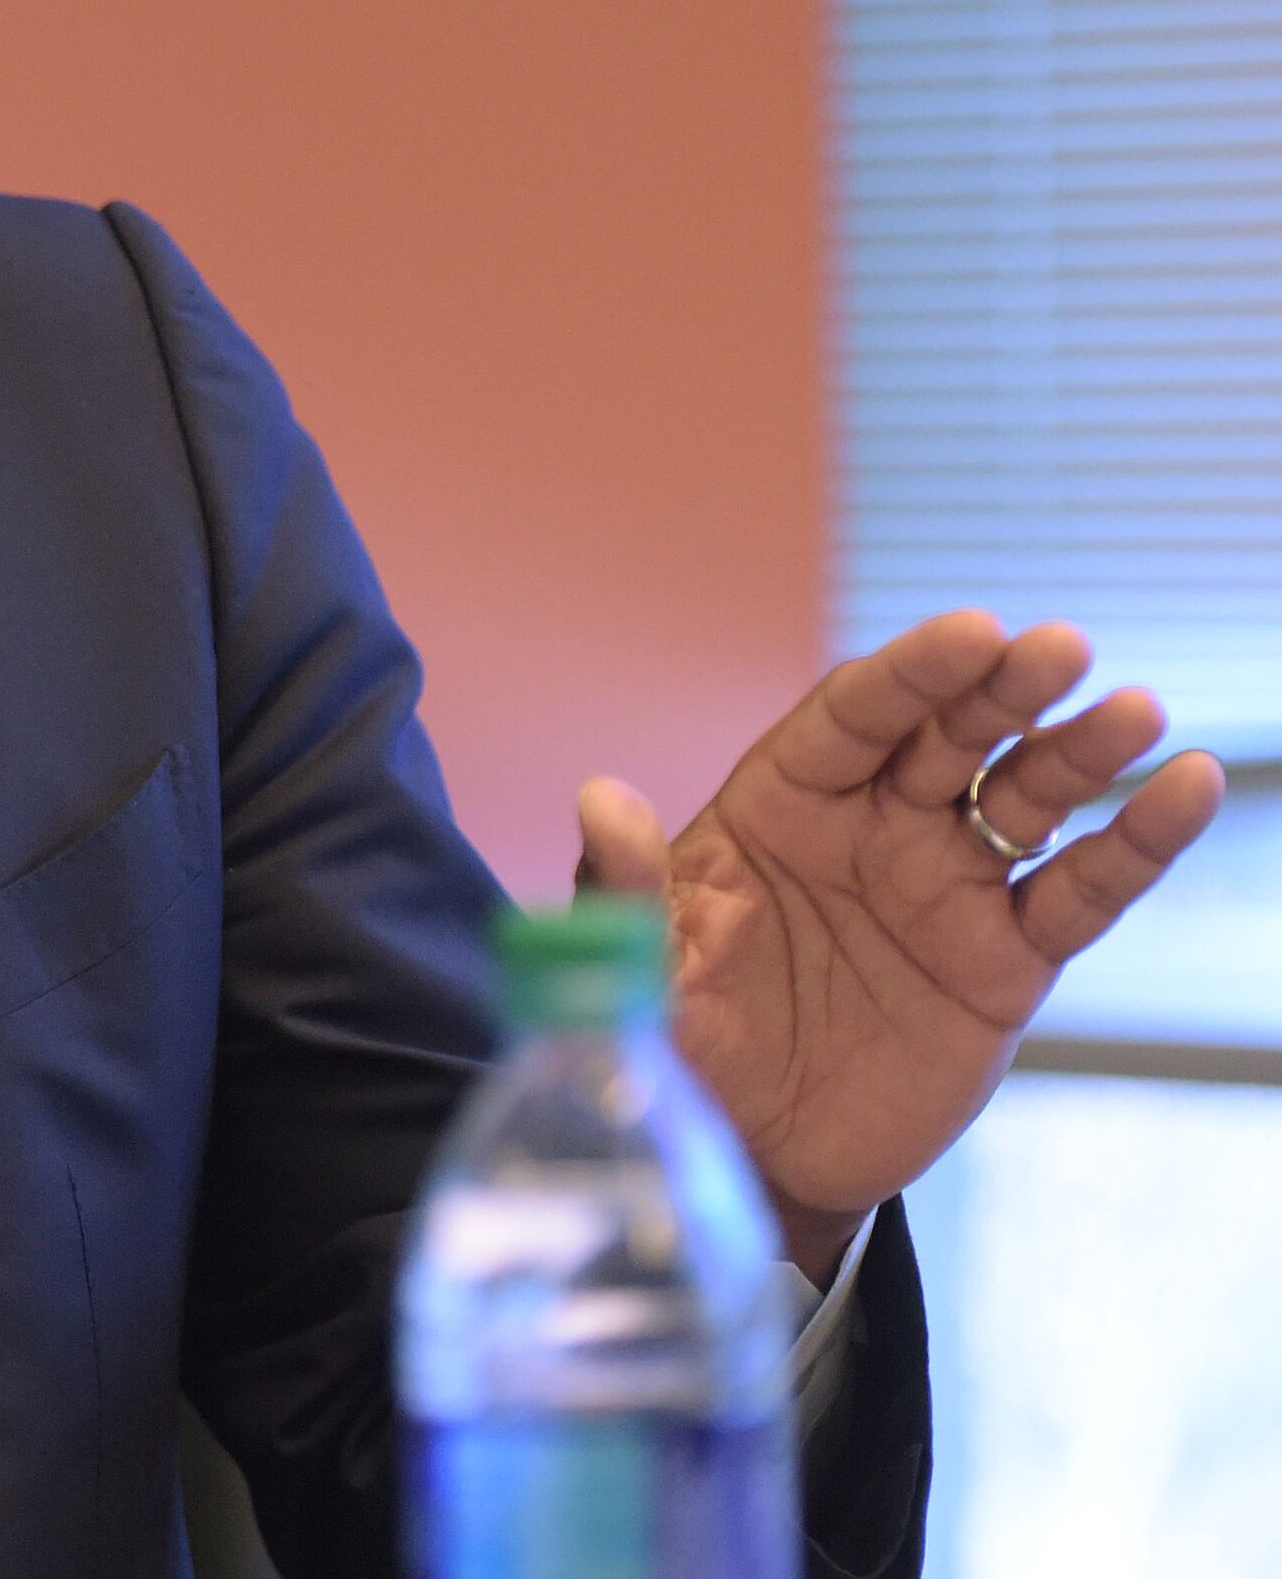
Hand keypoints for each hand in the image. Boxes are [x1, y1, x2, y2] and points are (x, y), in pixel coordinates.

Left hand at [573, 612, 1223, 1284]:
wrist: (748, 1153)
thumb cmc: (679, 1042)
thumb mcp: (640, 970)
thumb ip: (629, 887)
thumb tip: (601, 798)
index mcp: (778, 805)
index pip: (851, 718)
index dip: (910, 674)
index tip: (971, 631)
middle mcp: (870, 828)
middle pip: (948, 738)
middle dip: (1002, 690)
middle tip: (1060, 648)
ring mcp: (945, 888)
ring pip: (1025, 798)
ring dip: (1079, 753)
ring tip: (1131, 711)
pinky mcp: (1004, 961)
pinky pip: (1079, 892)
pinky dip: (1135, 843)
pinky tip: (1184, 787)